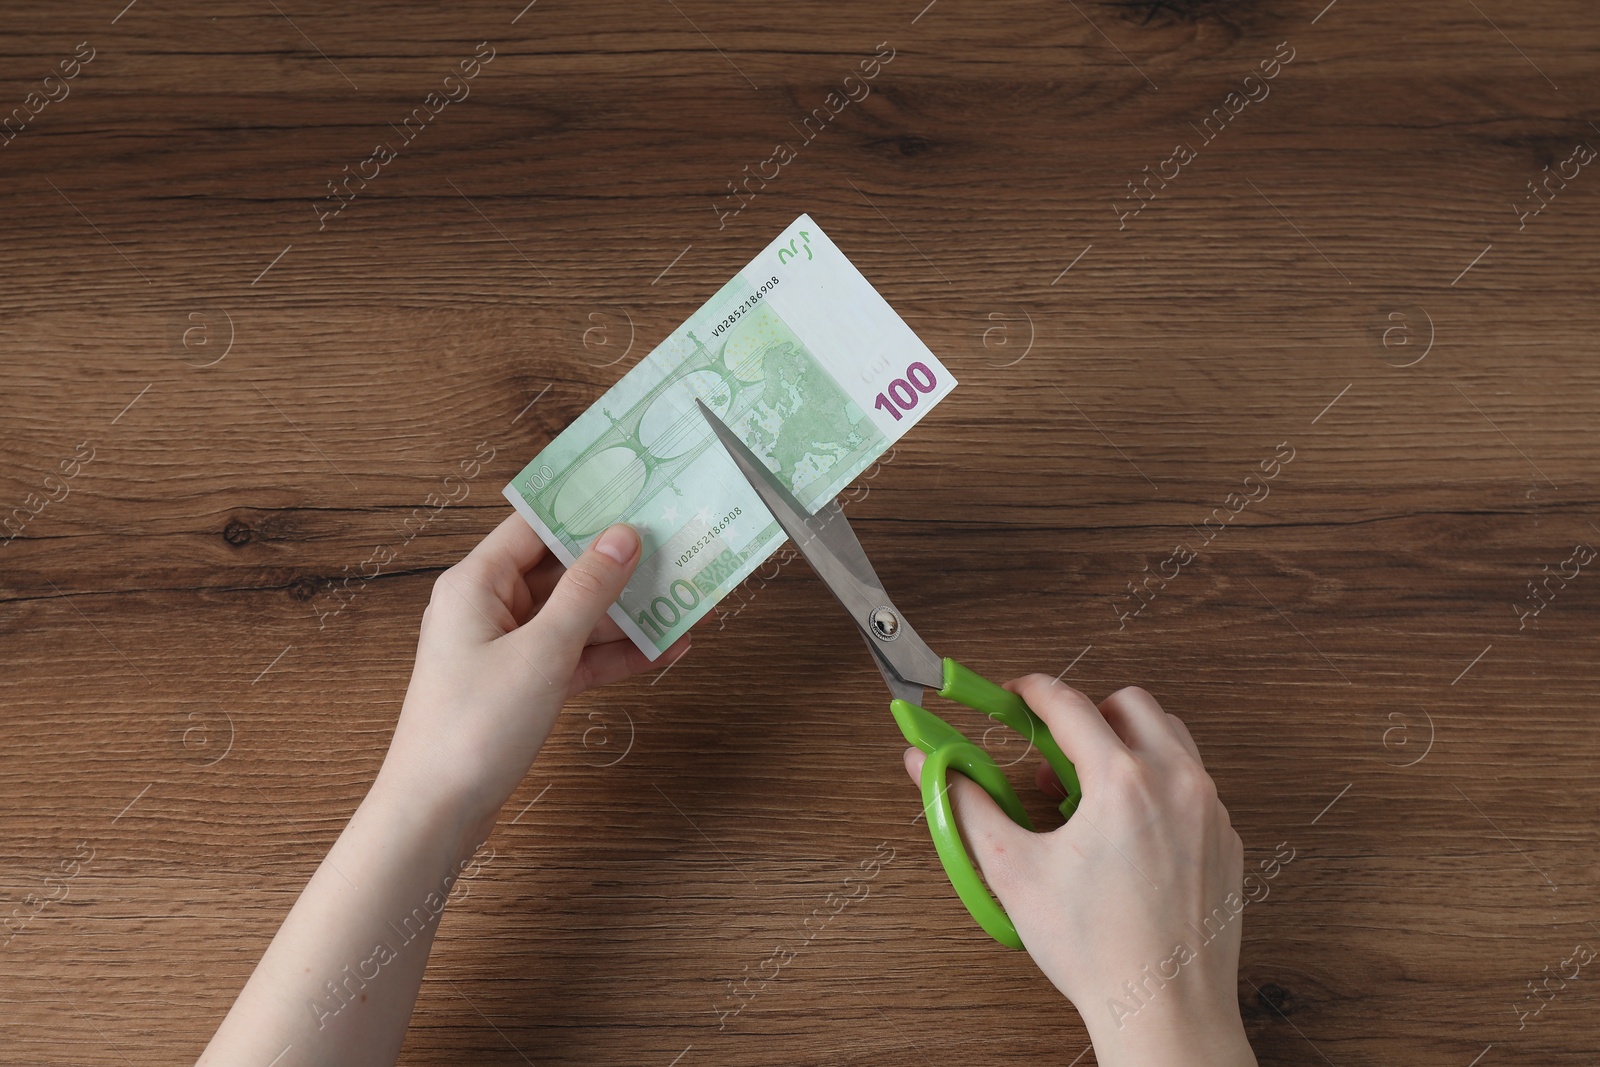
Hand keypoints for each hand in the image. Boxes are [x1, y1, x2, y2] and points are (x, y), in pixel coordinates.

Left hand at [378, 513, 688, 841]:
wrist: (437, 812)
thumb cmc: (473, 727)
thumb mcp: (542, 651)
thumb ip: (587, 591)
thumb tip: (622, 536)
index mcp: (476, 584)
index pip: (536, 526)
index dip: (586, 510)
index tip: (637, 496)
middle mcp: (487, 608)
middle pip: (562, 572)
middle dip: (619, 566)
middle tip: (676, 549)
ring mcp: (506, 650)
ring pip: (575, 617)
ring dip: (627, 615)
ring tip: (686, 601)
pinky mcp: (521, 687)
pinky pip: (575, 657)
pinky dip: (614, 655)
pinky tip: (664, 650)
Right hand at [901, 678, 1254, 1066]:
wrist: (1163, 1009)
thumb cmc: (1096, 950)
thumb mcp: (1013, 870)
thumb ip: (965, 804)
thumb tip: (927, 764)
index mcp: (1122, 781)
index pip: (1069, 702)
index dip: (1031, 690)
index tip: (1012, 694)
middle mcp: (1176, 783)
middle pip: (1132, 704)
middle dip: (1088, 712)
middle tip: (1053, 746)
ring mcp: (1210, 810)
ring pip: (1171, 737)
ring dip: (1128, 742)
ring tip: (1089, 788)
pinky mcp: (1226, 839)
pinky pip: (1194, 783)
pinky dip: (1159, 782)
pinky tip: (1126, 827)